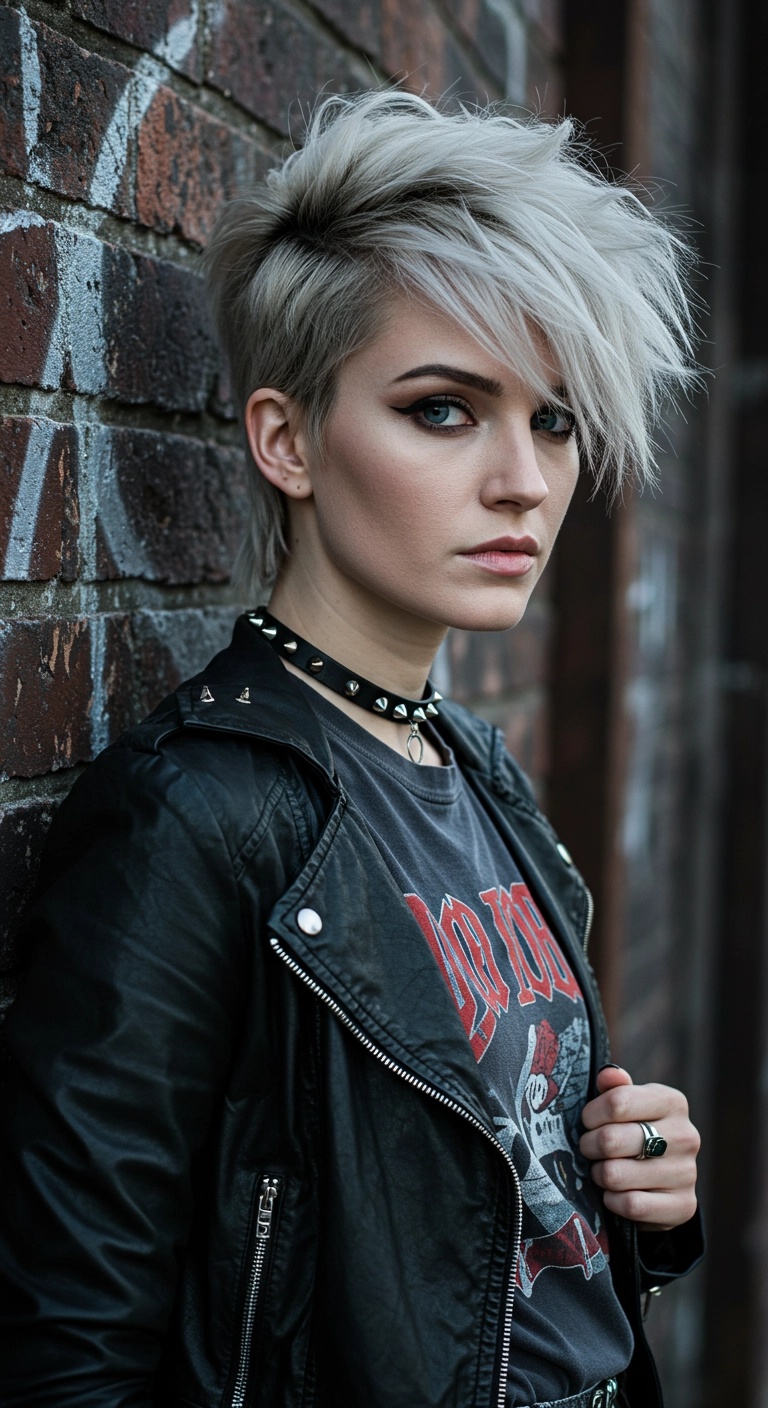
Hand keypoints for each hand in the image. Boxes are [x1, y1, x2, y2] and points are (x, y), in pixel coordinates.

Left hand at [579, 1065, 699, 1231]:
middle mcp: (685, 1135)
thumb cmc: (639, 1130)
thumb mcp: (630, 1104)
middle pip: (610, 1140)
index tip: (588, 1122)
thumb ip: (616, 1087)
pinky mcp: (683, 1206)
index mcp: (672, 1102)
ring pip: (615, 1175)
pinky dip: (612, 1201)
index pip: (617, 1102)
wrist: (667, 1178)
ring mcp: (687, 1173)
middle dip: (589, 1146)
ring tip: (603, 1170)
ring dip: (599, 1175)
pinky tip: (614, 1193)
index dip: (591, 1114)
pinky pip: (630, 1205)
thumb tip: (608, 1074)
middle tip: (590, 1148)